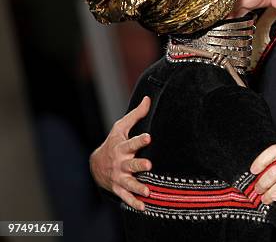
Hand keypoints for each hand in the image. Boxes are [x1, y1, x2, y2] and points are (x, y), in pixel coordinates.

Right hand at [89, 96, 152, 210]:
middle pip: (130, 164)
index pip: (131, 143)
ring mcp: (118, 177)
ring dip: (137, 187)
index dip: (139, 140)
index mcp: (122, 147)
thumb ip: (136, 114)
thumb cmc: (114, 142)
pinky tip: (143, 207)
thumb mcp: (121, 127)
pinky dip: (133, 203)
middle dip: (139, 165)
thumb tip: (148, 98)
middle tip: (149, 165)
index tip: (148, 137)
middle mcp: (120, 163)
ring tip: (147, 191)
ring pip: (129, 183)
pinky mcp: (118, 188)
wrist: (96, 164)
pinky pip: (126, 197)